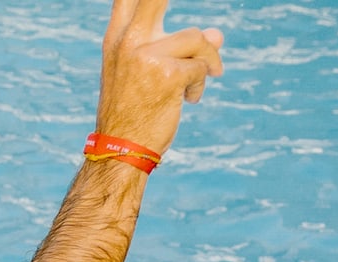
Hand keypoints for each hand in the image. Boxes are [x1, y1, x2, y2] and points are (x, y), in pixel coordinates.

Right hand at [94, 0, 224, 154]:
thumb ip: (179, 48)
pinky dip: (201, 84)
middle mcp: (128, 41)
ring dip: (208, 60)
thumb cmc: (134, 111)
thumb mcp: (151, 73)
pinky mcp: (166, 75)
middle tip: (202, 36)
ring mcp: (145, 56)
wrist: (120, 152)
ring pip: (198, 38)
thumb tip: (220, 33)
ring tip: (202, 81)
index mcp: (118, 37)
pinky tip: (190, 100)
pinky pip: (202, 66)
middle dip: (191, 36)